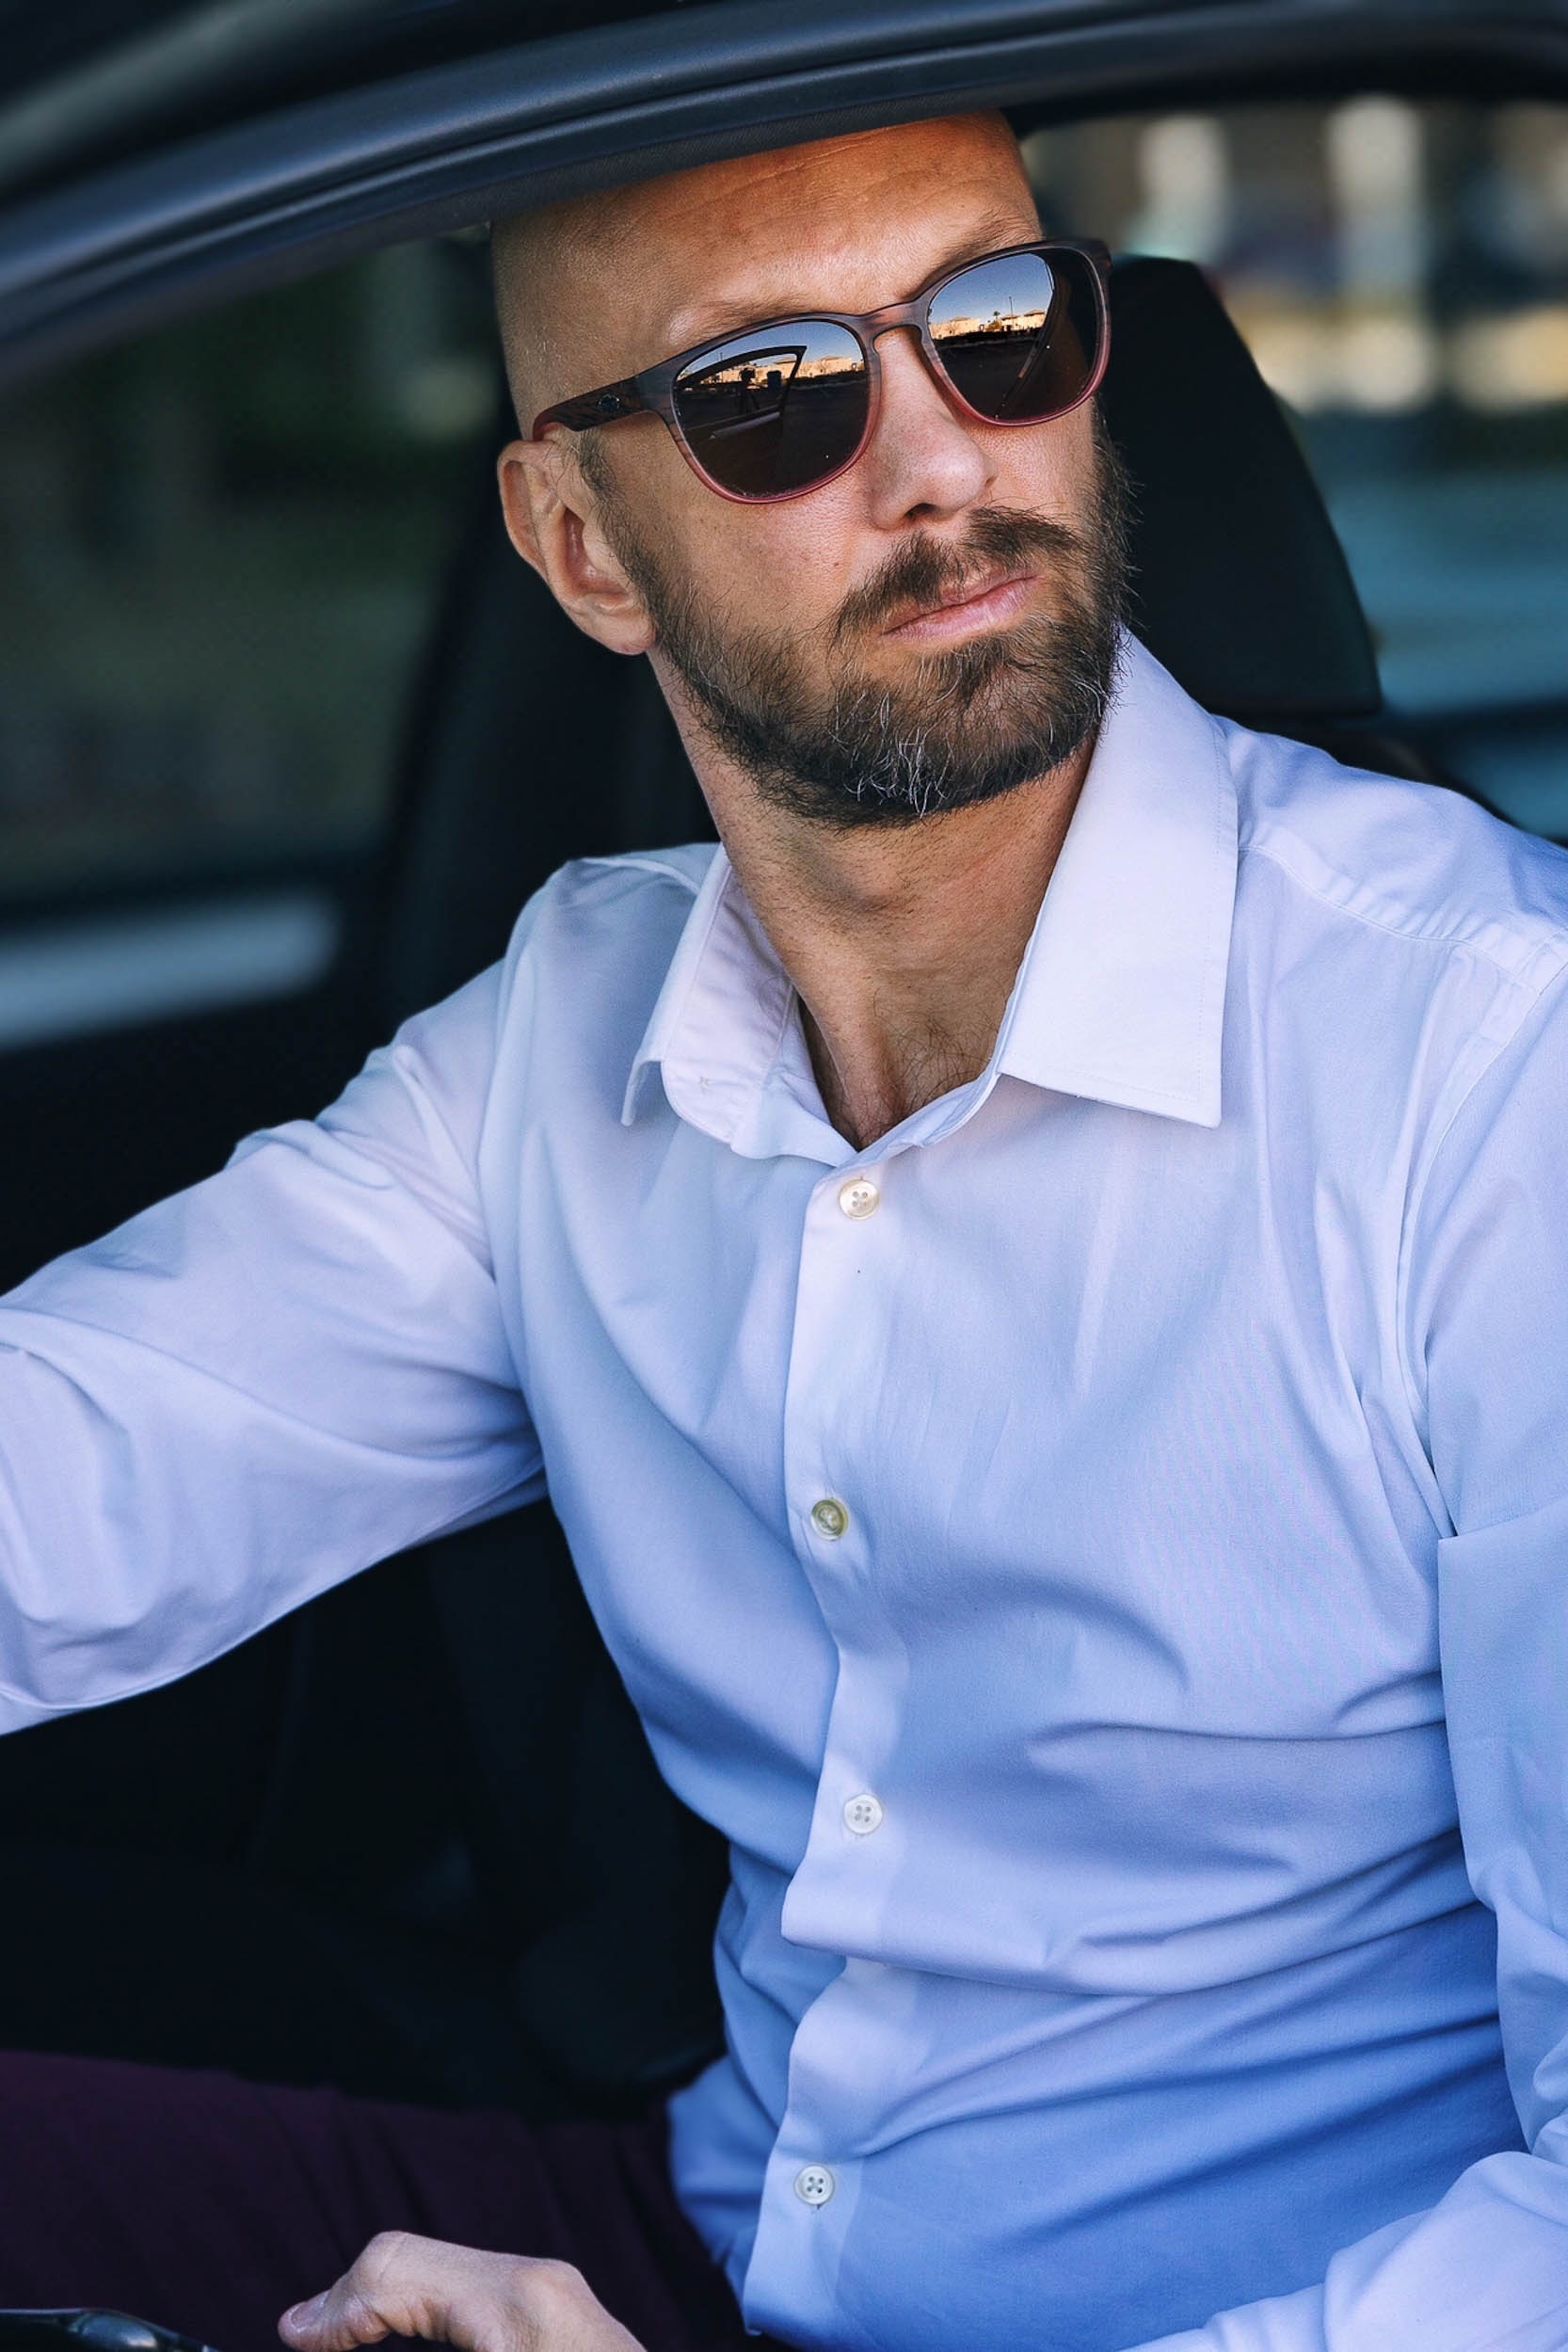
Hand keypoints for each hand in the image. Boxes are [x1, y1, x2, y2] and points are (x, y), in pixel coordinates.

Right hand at [279, 2230, 645, 2351]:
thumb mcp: (497, 2342)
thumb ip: (407, 2305)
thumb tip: (310, 2323)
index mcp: (517, 2311)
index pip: (395, 2270)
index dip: (330, 2309)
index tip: (291, 2335)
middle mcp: (542, 2285)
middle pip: (412, 2257)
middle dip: (350, 2301)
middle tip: (304, 2335)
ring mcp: (561, 2294)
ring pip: (444, 2269)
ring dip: (390, 2302)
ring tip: (343, 2334)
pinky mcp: (569, 2312)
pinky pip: (479, 2289)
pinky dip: (431, 2308)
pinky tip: (403, 2330)